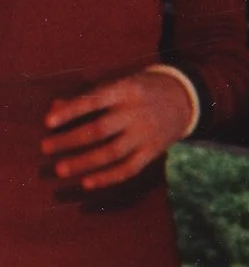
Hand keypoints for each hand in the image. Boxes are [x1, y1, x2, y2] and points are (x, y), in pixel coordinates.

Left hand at [42, 70, 194, 189]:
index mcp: (126, 90)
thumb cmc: (141, 89)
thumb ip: (88, 96)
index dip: (70, 112)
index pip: (94, 101)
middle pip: (99, 129)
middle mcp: (137, 112)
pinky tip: (87, 182)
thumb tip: (54, 109)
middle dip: (69, 140)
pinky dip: (108, 177)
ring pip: (112, 152)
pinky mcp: (154, 151)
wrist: (185, 98)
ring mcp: (146, 134)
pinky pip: (129, 168)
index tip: (47, 122)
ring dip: (84, 163)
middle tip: (45, 147)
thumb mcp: (119, 83)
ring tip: (60, 169)